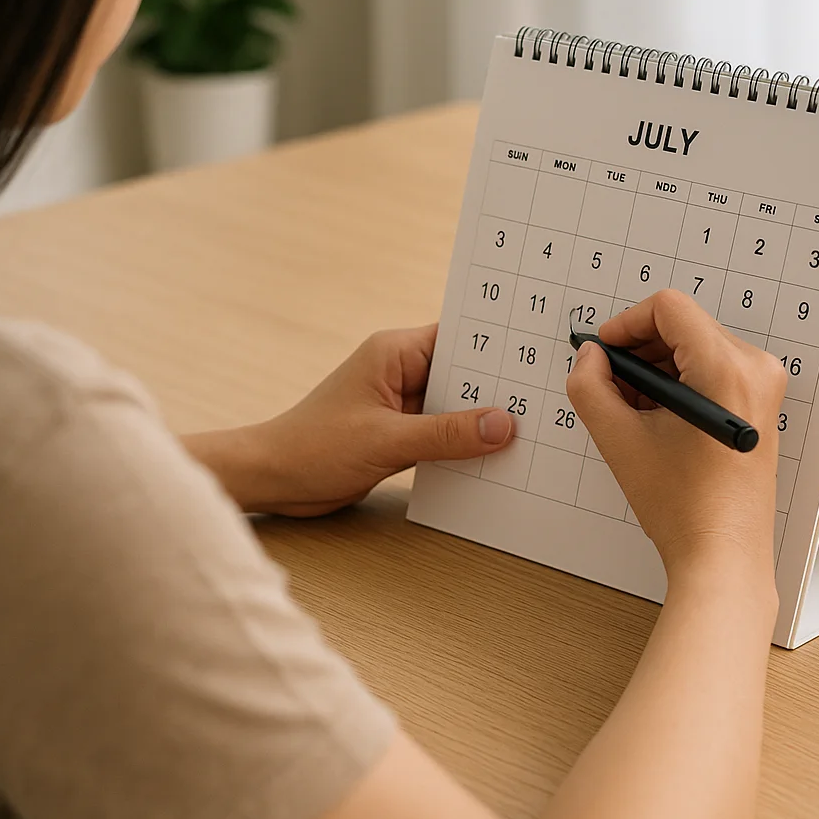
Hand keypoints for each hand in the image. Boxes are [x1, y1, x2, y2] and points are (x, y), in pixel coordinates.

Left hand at [185, 325, 514, 515]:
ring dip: (482, 422)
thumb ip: (446, 434)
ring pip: (456, 407)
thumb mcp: (386, 441)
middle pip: (463, 374)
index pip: (460, 339)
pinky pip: (443, 434)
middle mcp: (400, 372)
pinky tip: (495, 459)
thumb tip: (503, 424)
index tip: (538, 357)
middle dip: (497, 389)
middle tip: (548, 400)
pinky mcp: (399, 434)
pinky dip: (464, 446)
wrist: (271, 479)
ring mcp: (401, 404)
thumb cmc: (312, 448)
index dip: (497, 347)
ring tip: (532, 433)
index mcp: (394, 353)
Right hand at [566, 290, 785, 585]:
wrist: (722, 557)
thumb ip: (590, 386)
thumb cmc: (685, 509)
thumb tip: (591, 357)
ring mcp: (762, 389)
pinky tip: (654, 421)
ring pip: (695, 348)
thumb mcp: (619, 439)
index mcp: (727, 369)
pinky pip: (712, 371)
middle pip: (683, 326)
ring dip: (656, 369)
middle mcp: (755, 370)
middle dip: (639, 351)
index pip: (669, 309)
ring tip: (630, 410)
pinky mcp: (759, 406)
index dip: (626, 324)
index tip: (604, 350)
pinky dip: (677, 384)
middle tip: (609, 383)